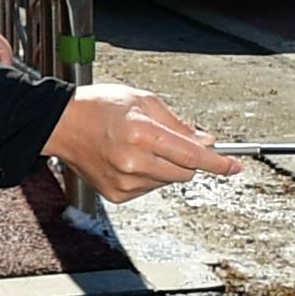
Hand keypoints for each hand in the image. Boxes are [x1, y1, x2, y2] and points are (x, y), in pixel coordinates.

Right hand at [41, 83, 241, 203]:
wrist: (61, 124)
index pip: (192, 156)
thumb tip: (204, 142)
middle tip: (171, 143)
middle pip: (184, 172)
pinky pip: (149, 188)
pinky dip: (147, 176)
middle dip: (187, 160)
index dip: (218, 163)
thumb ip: (178, 124)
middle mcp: (133, 161)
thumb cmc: (97, 107)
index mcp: (142, 133)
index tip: (233, 167)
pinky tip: (129, 160)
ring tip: (139, 147)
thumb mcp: (143, 101)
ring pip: (167, 181)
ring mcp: (124, 181)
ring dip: (165, 167)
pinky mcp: (117, 194)